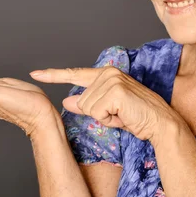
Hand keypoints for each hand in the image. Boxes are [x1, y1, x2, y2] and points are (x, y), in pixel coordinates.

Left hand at [29, 65, 180, 142]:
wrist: (160, 123)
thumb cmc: (136, 117)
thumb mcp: (107, 110)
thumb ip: (87, 104)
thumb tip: (66, 101)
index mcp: (106, 74)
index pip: (75, 74)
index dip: (53, 75)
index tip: (35, 73)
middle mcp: (108, 73)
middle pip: (81, 100)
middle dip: (97, 113)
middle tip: (118, 113)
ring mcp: (111, 80)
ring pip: (88, 108)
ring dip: (104, 117)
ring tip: (122, 114)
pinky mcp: (115, 91)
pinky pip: (97, 113)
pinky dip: (109, 120)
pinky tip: (123, 116)